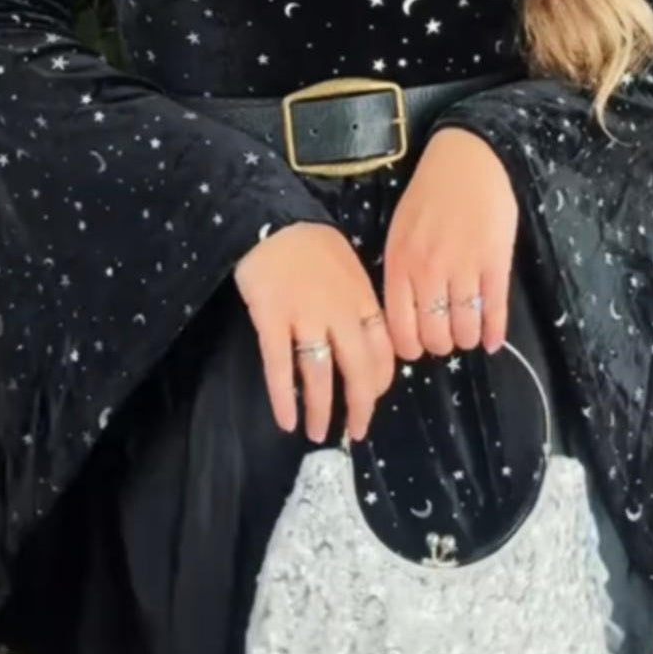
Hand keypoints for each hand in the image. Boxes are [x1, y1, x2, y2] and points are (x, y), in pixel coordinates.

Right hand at [234, 221, 394, 442]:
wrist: (273, 220)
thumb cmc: (312, 244)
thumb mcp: (350, 269)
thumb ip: (359, 305)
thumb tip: (365, 341)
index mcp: (363, 301)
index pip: (382, 352)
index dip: (378, 382)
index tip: (371, 399)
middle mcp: (339, 313)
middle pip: (358, 370)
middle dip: (360, 407)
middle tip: (355, 431)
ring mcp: (305, 318)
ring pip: (320, 375)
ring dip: (321, 410)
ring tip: (317, 433)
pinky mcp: (271, 320)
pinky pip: (280, 367)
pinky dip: (283, 398)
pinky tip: (286, 421)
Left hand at [383, 128, 517, 359]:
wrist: (468, 159)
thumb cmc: (429, 195)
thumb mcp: (399, 232)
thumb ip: (401, 273)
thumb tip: (405, 318)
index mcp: (400, 264)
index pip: (400, 327)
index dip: (410, 348)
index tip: (418, 347)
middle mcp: (429, 270)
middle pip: (434, 335)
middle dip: (441, 344)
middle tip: (446, 337)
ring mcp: (464, 267)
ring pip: (465, 327)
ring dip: (467, 338)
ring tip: (468, 333)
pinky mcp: (496, 262)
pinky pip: (494, 310)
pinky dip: (494, 332)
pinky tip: (493, 341)